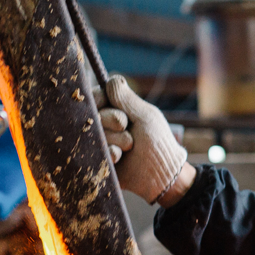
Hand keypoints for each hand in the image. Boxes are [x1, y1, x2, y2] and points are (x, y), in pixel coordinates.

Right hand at [94, 75, 187, 203]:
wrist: (161, 175)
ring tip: (129, 146)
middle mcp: (104, 124)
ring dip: (115, 138)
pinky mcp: (97, 159)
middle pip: (93, 112)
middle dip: (113, 119)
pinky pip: (94, 150)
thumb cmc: (157, 142)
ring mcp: (99, 141)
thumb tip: (112, 79)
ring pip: (93, 131)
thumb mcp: (146, 116)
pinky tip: (121, 158)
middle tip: (127, 128)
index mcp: (116, 109)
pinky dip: (110, 152)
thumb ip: (127, 99)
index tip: (107, 102)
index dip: (98, 98)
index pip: (95, 95)